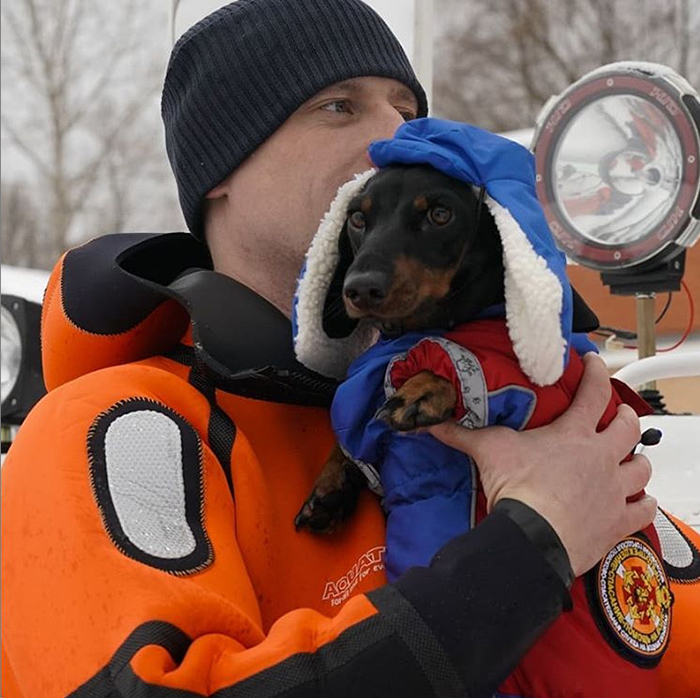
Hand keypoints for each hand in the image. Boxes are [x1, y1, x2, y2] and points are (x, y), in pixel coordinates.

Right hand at [429, 353, 655, 576]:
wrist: (533, 536)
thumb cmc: (516, 488)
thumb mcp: (487, 452)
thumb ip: (462, 434)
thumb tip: (431, 422)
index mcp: (573, 435)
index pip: (593, 392)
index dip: (596, 373)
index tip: (595, 363)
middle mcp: (601, 457)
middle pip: (629, 428)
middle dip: (626, 418)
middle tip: (618, 417)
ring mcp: (614, 489)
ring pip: (642, 467)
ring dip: (638, 461)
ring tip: (630, 459)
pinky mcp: (618, 521)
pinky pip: (644, 509)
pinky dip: (643, 503)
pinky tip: (639, 501)